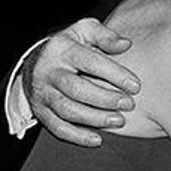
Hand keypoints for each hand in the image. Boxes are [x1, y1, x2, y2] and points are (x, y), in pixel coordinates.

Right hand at [26, 18, 139, 146]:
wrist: (34, 60)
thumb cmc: (69, 44)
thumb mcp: (84, 30)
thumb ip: (105, 36)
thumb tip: (126, 44)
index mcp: (62, 50)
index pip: (90, 62)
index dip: (115, 74)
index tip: (136, 86)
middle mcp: (49, 72)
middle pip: (77, 89)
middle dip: (105, 99)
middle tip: (129, 104)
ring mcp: (42, 93)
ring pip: (67, 110)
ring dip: (95, 118)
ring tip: (119, 121)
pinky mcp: (40, 111)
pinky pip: (57, 128)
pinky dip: (77, 136)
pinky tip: (98, 140)